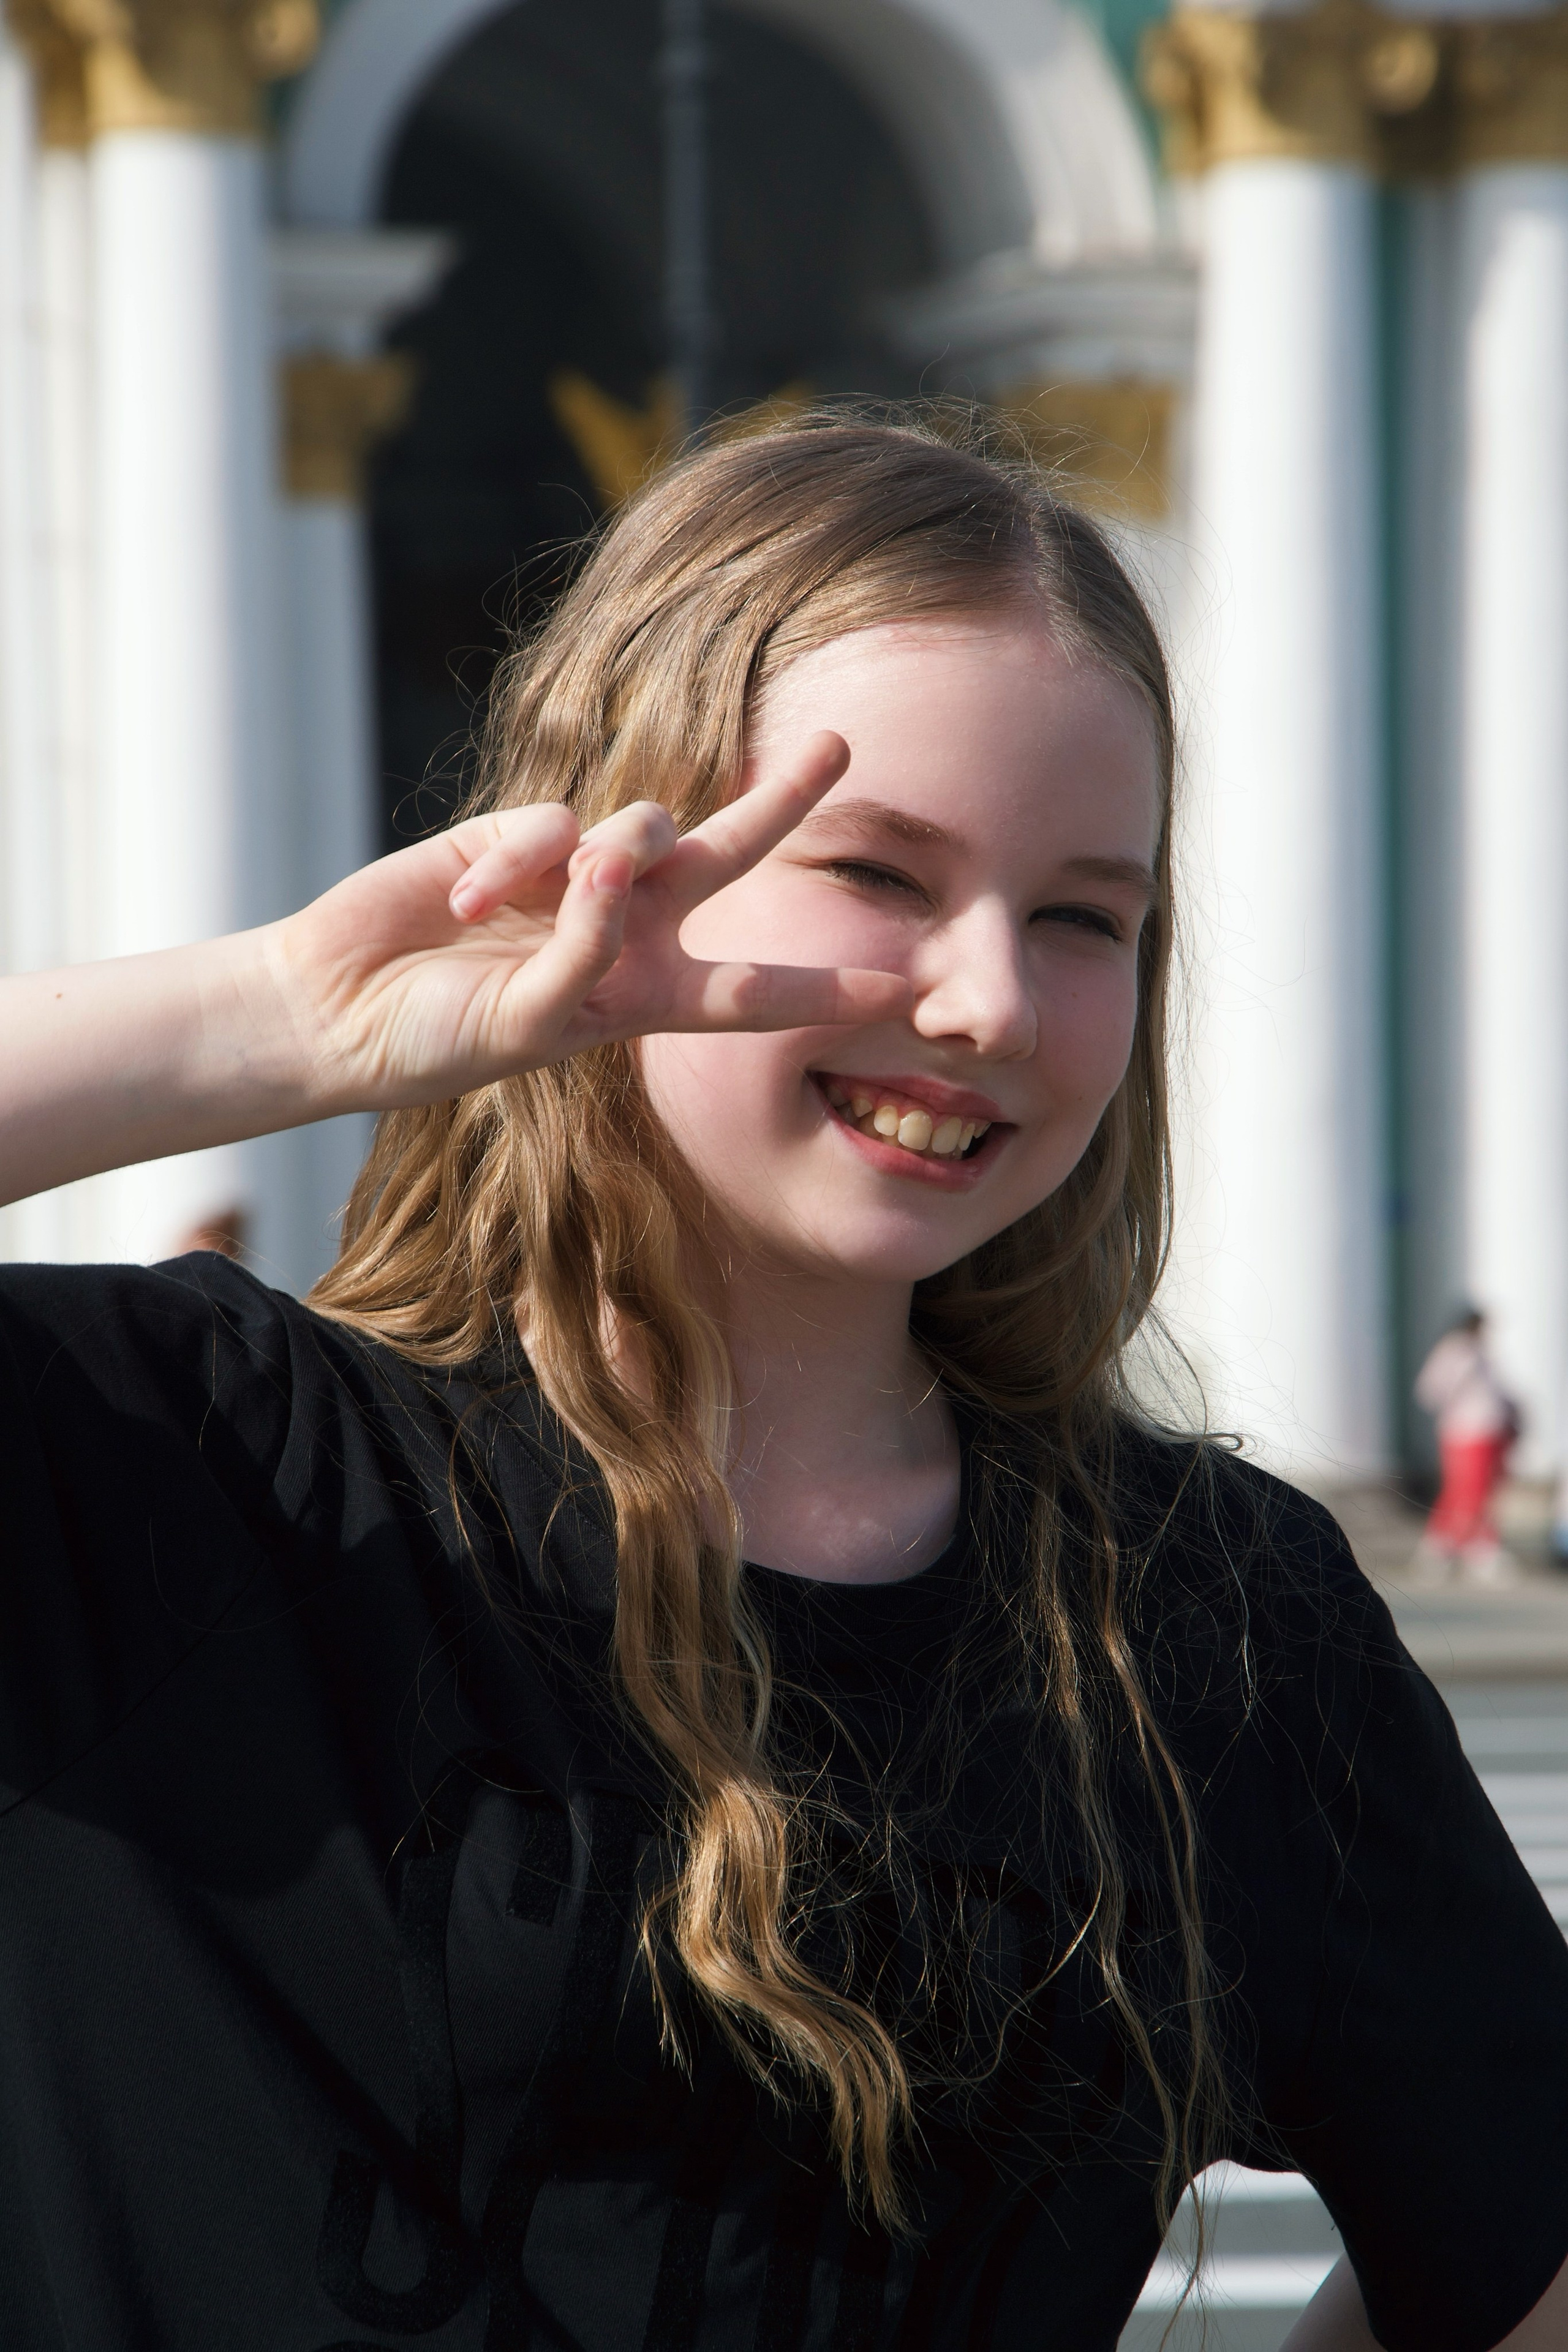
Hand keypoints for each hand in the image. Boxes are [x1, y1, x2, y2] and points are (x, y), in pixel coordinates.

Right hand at [275, 732, 911, 1112]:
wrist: (342, 1008)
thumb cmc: (440, 1039)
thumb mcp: (530, 1022)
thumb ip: (584, 953)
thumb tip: (612, 859)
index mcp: (646, 997)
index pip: (756, 993)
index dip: (827, 990)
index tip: (907, 992)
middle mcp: (627, 928)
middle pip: (728, 855)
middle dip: (782, 801)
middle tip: (840, 747)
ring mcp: (573, 875)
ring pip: (642, 826)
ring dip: (603, 863)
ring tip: (532, 907)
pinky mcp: (516, 835)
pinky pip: (550, 826)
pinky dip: (511, 867)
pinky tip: (462, 905)